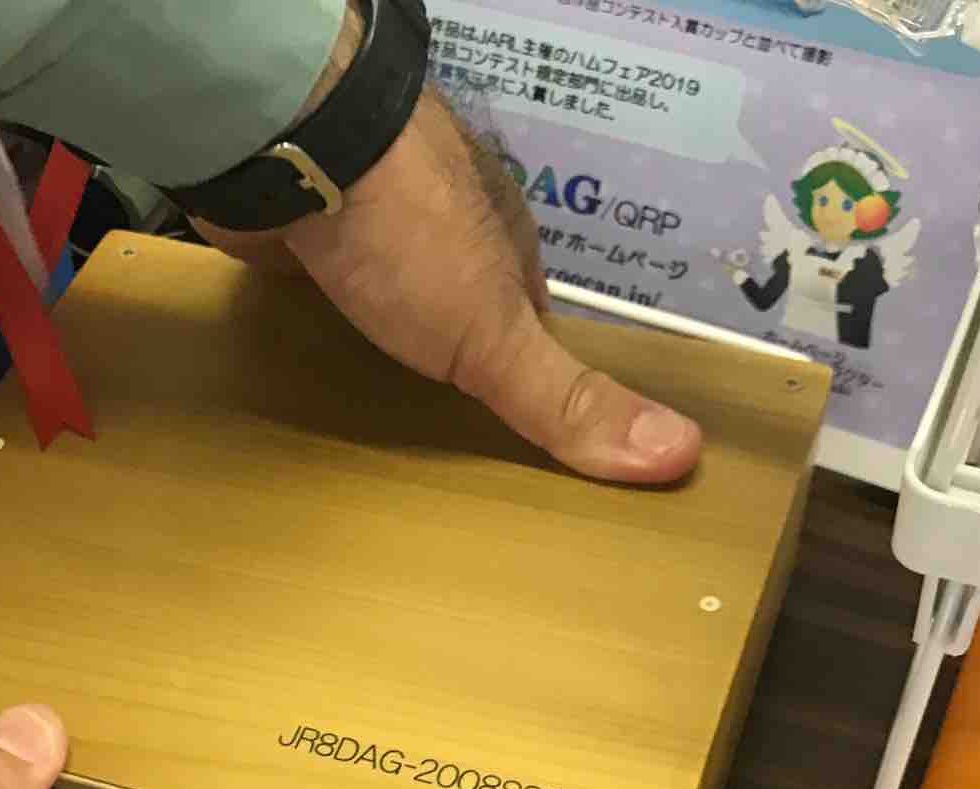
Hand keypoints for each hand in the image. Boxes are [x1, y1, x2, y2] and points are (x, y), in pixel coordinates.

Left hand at [199, 91, 702, 483]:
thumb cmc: (410, 240)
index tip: (509, 409)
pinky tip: (299, 314)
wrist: (295, 143)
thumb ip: (566, 400)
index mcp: (500, 232)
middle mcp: (438, 208)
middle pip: (456, 284)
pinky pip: (314, 250)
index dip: (521, 358)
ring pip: (382, 264)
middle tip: (427, 400)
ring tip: (361, 369)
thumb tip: (683, 454)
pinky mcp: (296, 201)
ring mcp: (363, 198)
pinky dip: (312, 281)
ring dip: (376, 302)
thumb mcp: (496, 337)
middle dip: (445, 334)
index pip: (528, 307)